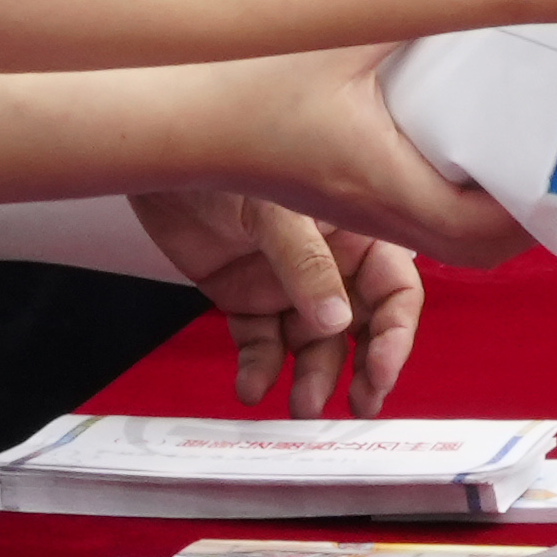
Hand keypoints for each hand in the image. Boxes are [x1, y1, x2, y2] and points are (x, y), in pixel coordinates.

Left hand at [131, 184, 445, 413]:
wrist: (160, 158)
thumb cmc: (228, 152)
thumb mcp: (277, 207)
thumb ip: (307, 264)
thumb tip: (336, 321)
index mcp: (356, 230)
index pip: (396, 291)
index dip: (395, 334)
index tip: (380, 370)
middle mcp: (330, 263)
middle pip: (362, 328)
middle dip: (362, 369)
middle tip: (358, 404)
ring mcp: (290, 285)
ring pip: (314, 345)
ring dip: (311, 378)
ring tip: (299, 403)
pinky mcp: (247, 301)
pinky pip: (262, 345)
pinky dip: (259, 369)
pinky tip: (250, 385)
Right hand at [184, 42, 533, 270]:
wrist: (154, 108)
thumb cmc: (230, 72)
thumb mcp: (337, 25)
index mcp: (373, 179)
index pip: (478, 229)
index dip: (534, 212)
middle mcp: (363, 206)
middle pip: (469, 251)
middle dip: (522, 222)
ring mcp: (344, 207)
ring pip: (436, 242)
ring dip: (484, 218)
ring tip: (525, 167)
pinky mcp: (327, 195)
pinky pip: (403, 222)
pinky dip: (445, 203)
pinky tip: (457, 154)